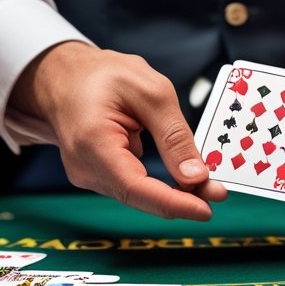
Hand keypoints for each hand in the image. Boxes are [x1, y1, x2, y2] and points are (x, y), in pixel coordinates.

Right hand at [11, 42, 226, 219]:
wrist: (65, 76)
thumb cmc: (103, 76)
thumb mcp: (151, 92)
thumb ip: (174, 135)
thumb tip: (196, 176)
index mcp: (92, 141)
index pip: (135, 186)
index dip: (172, 202)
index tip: (206, 209)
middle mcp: (84, 166)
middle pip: (138, 196)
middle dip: (181, 198)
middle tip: (218, 192)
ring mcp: (87, 174)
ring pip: (137, 194)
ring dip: (172, 192)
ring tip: (206, 183)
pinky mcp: (96, 175)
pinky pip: (132, 186)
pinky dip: (158, 184)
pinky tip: (180, 176)